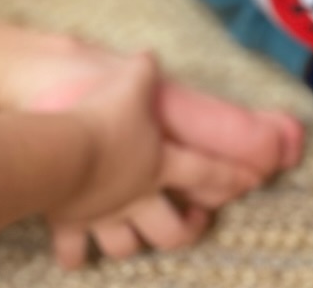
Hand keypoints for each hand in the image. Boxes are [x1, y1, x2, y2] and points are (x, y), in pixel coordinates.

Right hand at [2, 37, 303, 269]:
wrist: (61, 152)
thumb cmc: (104, 118)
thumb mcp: (132, 81)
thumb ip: (144, 70)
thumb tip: (149, 57)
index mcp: (159, 164)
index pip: (206, 172)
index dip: (231, 177)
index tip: (251, 182)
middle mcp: (137, 198)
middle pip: (172, 230)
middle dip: (187, 229)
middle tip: (195, 220)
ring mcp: (105, 216)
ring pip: (127, 246)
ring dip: (134, 244)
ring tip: (139, 238)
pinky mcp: (70, 225)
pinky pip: (73, 252)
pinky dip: (75, 256)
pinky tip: (78, 256)